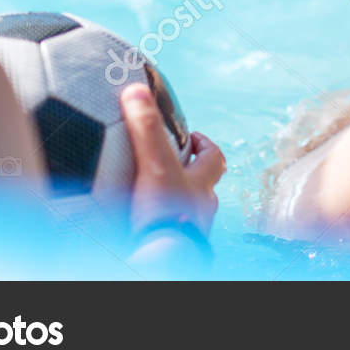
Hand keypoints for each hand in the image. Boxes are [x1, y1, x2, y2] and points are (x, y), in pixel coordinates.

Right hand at [122, 84, 226, 235]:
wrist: (164, 257)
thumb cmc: (166, 214)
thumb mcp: (156, 164)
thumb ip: (145, 129)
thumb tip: (136, 92)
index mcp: (201, 182)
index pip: (214, 157)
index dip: (204, 144)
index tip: (191, 137)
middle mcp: (202, 205)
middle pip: (204, 184)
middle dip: (190, 173)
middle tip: (169, 166)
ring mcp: (192, 227)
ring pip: (191, 208)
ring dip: (177, 200)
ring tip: (153, 196)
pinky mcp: (177, 244)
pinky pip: (173, 230)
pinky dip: (164, 224)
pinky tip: (146, 225)